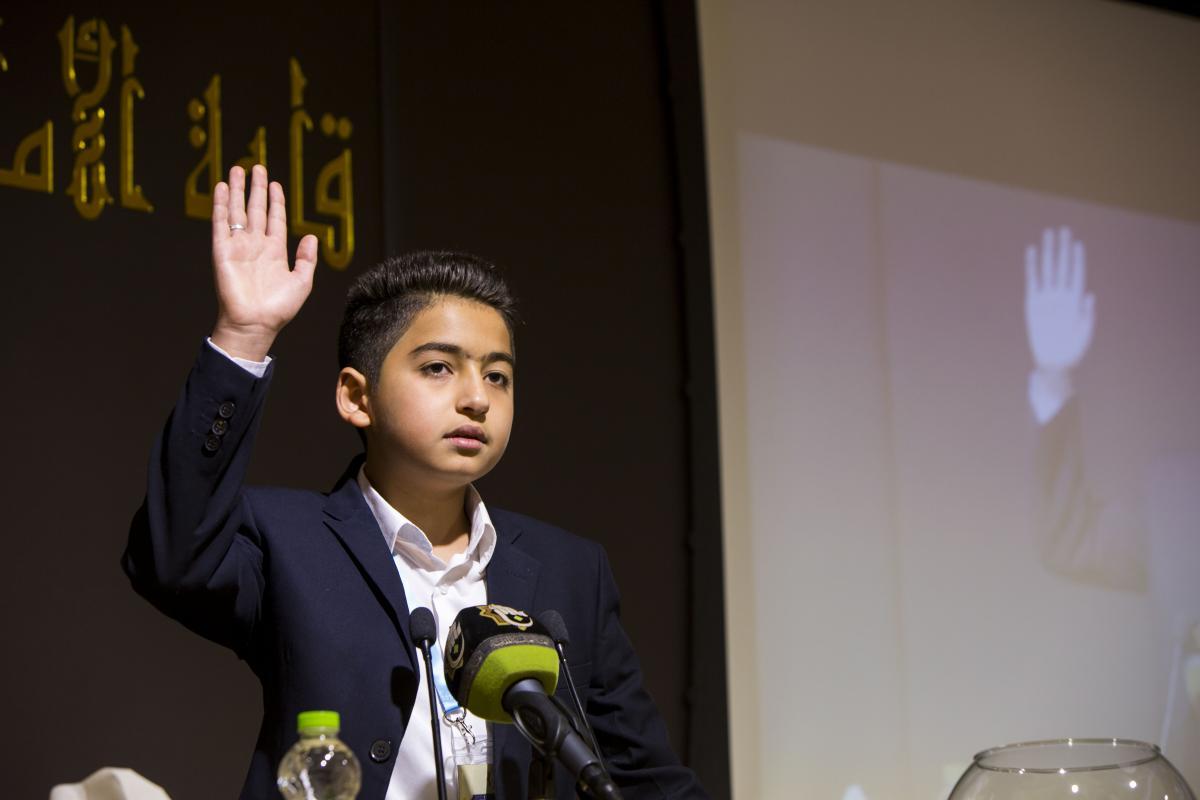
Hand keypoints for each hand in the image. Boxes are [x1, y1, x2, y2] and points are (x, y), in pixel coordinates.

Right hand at [210, 165, 317, 360]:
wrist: (255, 324)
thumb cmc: (279, 308)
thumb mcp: (301, 282)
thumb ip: (307, 259)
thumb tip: (311, 236)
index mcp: (275, 251)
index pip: (275, 219)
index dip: (276, 201)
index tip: (276, 184)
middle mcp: (256, 245)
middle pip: (256, 209)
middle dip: (256, 188)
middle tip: (257, 167)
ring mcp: (238, 246)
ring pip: (238, 211)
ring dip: (238, 190)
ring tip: (237, 169)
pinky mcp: (222, 251)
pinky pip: (221, 223)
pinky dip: (221, 205)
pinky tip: (222, 188)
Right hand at [1025, 226, 1094, 372]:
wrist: (1054, 362)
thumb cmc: (1073, 350)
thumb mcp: (1085, 333)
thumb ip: (1087, 315)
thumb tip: (1089, 295)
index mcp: (1076, 301)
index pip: (1076, 274)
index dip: (1077, 259)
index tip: (1077, 243)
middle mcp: (1061, 296)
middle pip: (1062, 266)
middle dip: (1062, 248)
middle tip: (1062, 229)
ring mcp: (1047, 298)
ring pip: (1047, 269)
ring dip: (1048, 252)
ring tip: (1047, 234)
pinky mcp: (1033, 303)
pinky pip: (1032, 281)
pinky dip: (1032, 266)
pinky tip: (1032, 252)